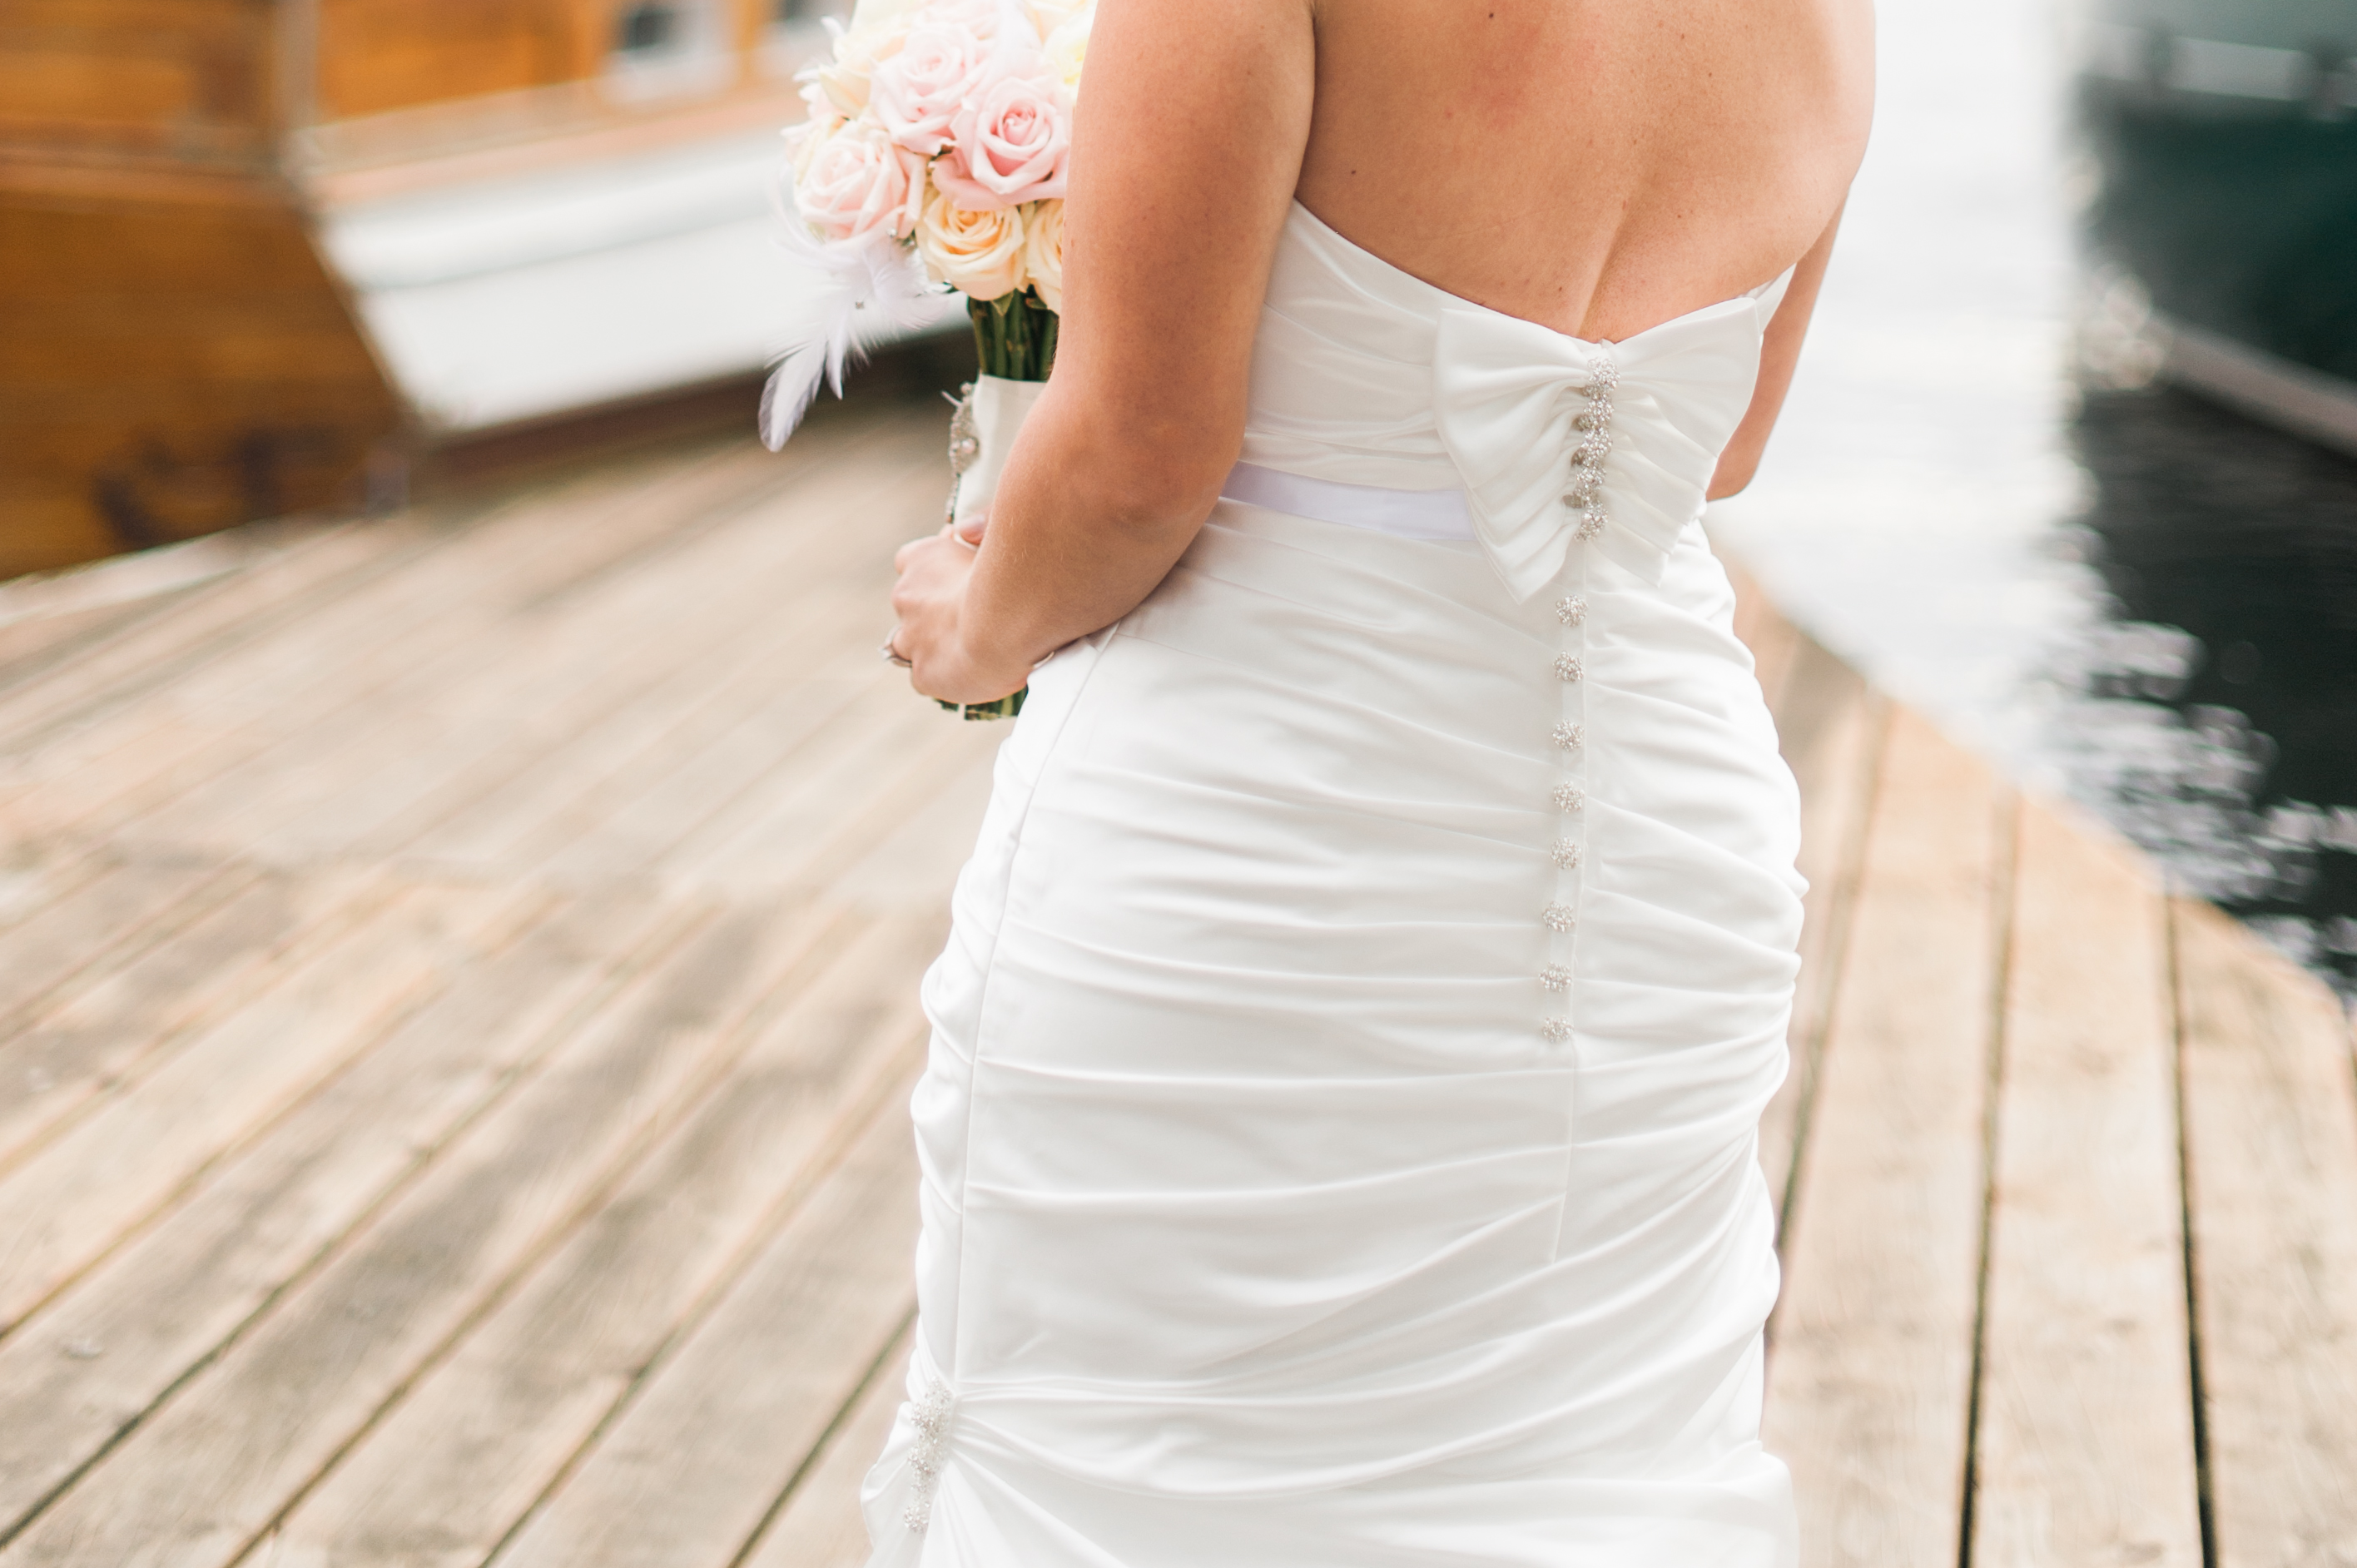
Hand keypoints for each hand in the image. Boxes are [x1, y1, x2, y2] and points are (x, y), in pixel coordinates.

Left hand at [886, 518, 1029, 703]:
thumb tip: (965, 530)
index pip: (913, 561)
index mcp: (921, 557)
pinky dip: (948, 677)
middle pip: (913, 605)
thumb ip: (983, 529)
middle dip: (936, 612)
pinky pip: (930, 678)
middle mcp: (906, 596)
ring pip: (912, 644)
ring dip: (936, 646)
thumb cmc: (1011, 570)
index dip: (936, 571)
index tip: (959, 576)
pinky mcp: (923, 675)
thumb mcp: (999, 533)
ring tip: (975, 649)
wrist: (1008, 619)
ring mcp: (910, 638)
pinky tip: (976, 673)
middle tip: (975, 618)